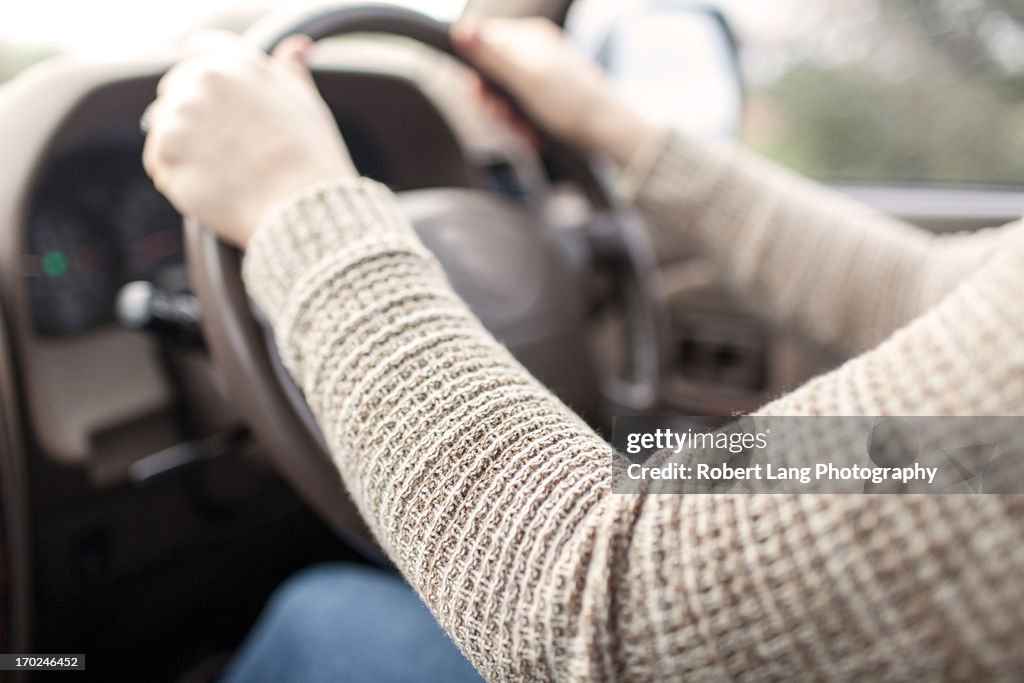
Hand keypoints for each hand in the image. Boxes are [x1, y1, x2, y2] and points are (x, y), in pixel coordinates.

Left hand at [143, 33, 355, 246]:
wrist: (300, 203)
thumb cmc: (310, 156)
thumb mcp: (305, 101)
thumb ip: (290, 70)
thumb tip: (295, 48)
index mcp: (234, 62)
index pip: (201, 50)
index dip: (206, 76)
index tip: (214, 99)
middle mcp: (201, 79)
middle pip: (176, 91)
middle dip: (194, 117)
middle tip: (225, 150)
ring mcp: (178, 115)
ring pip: (166, 129)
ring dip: (185, 149)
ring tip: (222, 173)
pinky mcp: (165, 153)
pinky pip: (159, 163)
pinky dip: (177, 177)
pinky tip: (209, 187)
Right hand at [451, 18, 658, 165]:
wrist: (608, 131)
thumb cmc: (571, 103)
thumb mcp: (525, 78)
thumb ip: (491, 55)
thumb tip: (459, 31)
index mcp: (530, 37)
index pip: (484, 43)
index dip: (478, 72)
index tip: (482, 94)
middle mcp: (536, 52)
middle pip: (494, 75)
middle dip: (497, 103)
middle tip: (508, 118)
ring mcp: (544, 76)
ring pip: (508, 97)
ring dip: (512, 120)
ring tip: (527, 131)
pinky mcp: (551, 100)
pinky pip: (525, 111)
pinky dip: (527, 126)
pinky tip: (537, 136)